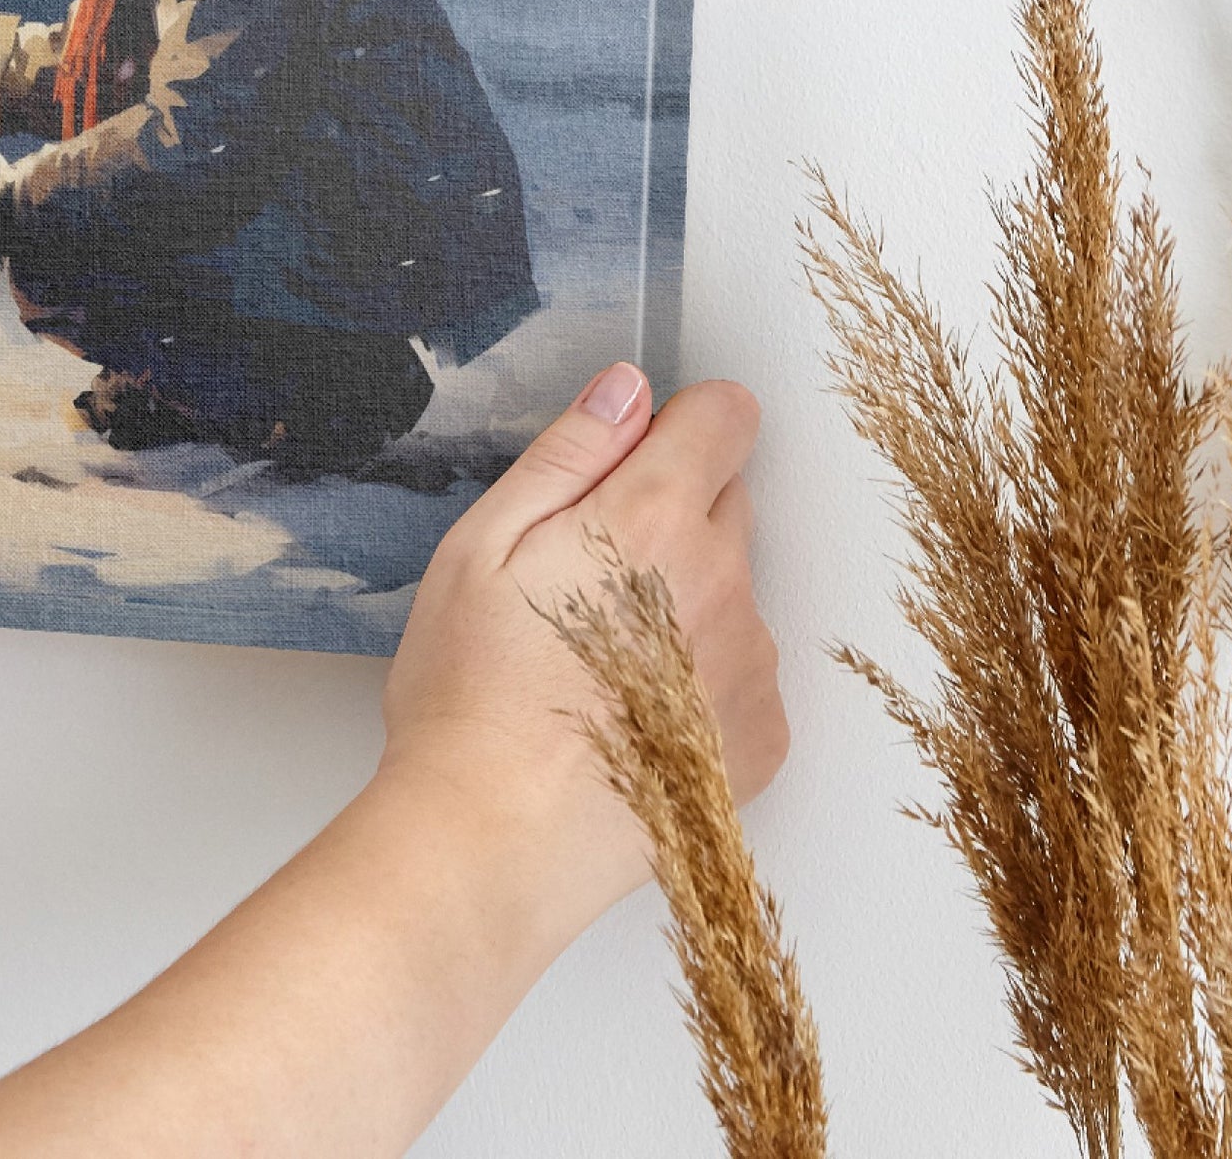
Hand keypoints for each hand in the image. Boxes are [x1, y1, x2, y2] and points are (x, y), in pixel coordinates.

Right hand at [379, 366, 786, 947]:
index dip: (677, 424)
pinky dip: (699, 680)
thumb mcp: (481, 546)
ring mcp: (751, 665)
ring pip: (732, 590)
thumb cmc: (470, 695)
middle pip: (728, 500)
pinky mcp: (761, 738)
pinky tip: (628, 715)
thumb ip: (567, 454)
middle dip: (669, 514)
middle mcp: (725, 582)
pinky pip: (741, 672)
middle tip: (582, 577)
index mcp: (654, 518)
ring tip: (595, 662)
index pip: (726, 416)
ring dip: (684, 601)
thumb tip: (627, 389)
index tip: (630, 462)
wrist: (494, 842)